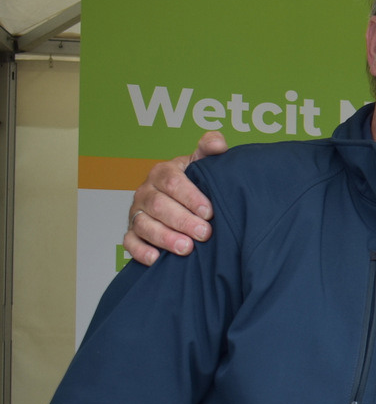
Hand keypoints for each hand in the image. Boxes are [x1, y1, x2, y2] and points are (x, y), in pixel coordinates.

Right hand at [124, 131, 226, 264]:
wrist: (181, 199)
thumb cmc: (194, 182)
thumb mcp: (201, 163)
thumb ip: (209, 149)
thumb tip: (218, 144)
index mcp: (162, 172)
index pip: (172, 182)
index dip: (190, 197)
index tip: (209, 211)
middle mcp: (146, 192)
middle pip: (159, 206)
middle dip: (182, 220)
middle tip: (204, 233)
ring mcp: (137, 213)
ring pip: (145, 225)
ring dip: (165, 238)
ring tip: (187, 248)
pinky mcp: (133, 232)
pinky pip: (130, 242)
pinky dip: (141, 251)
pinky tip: (156, 259)